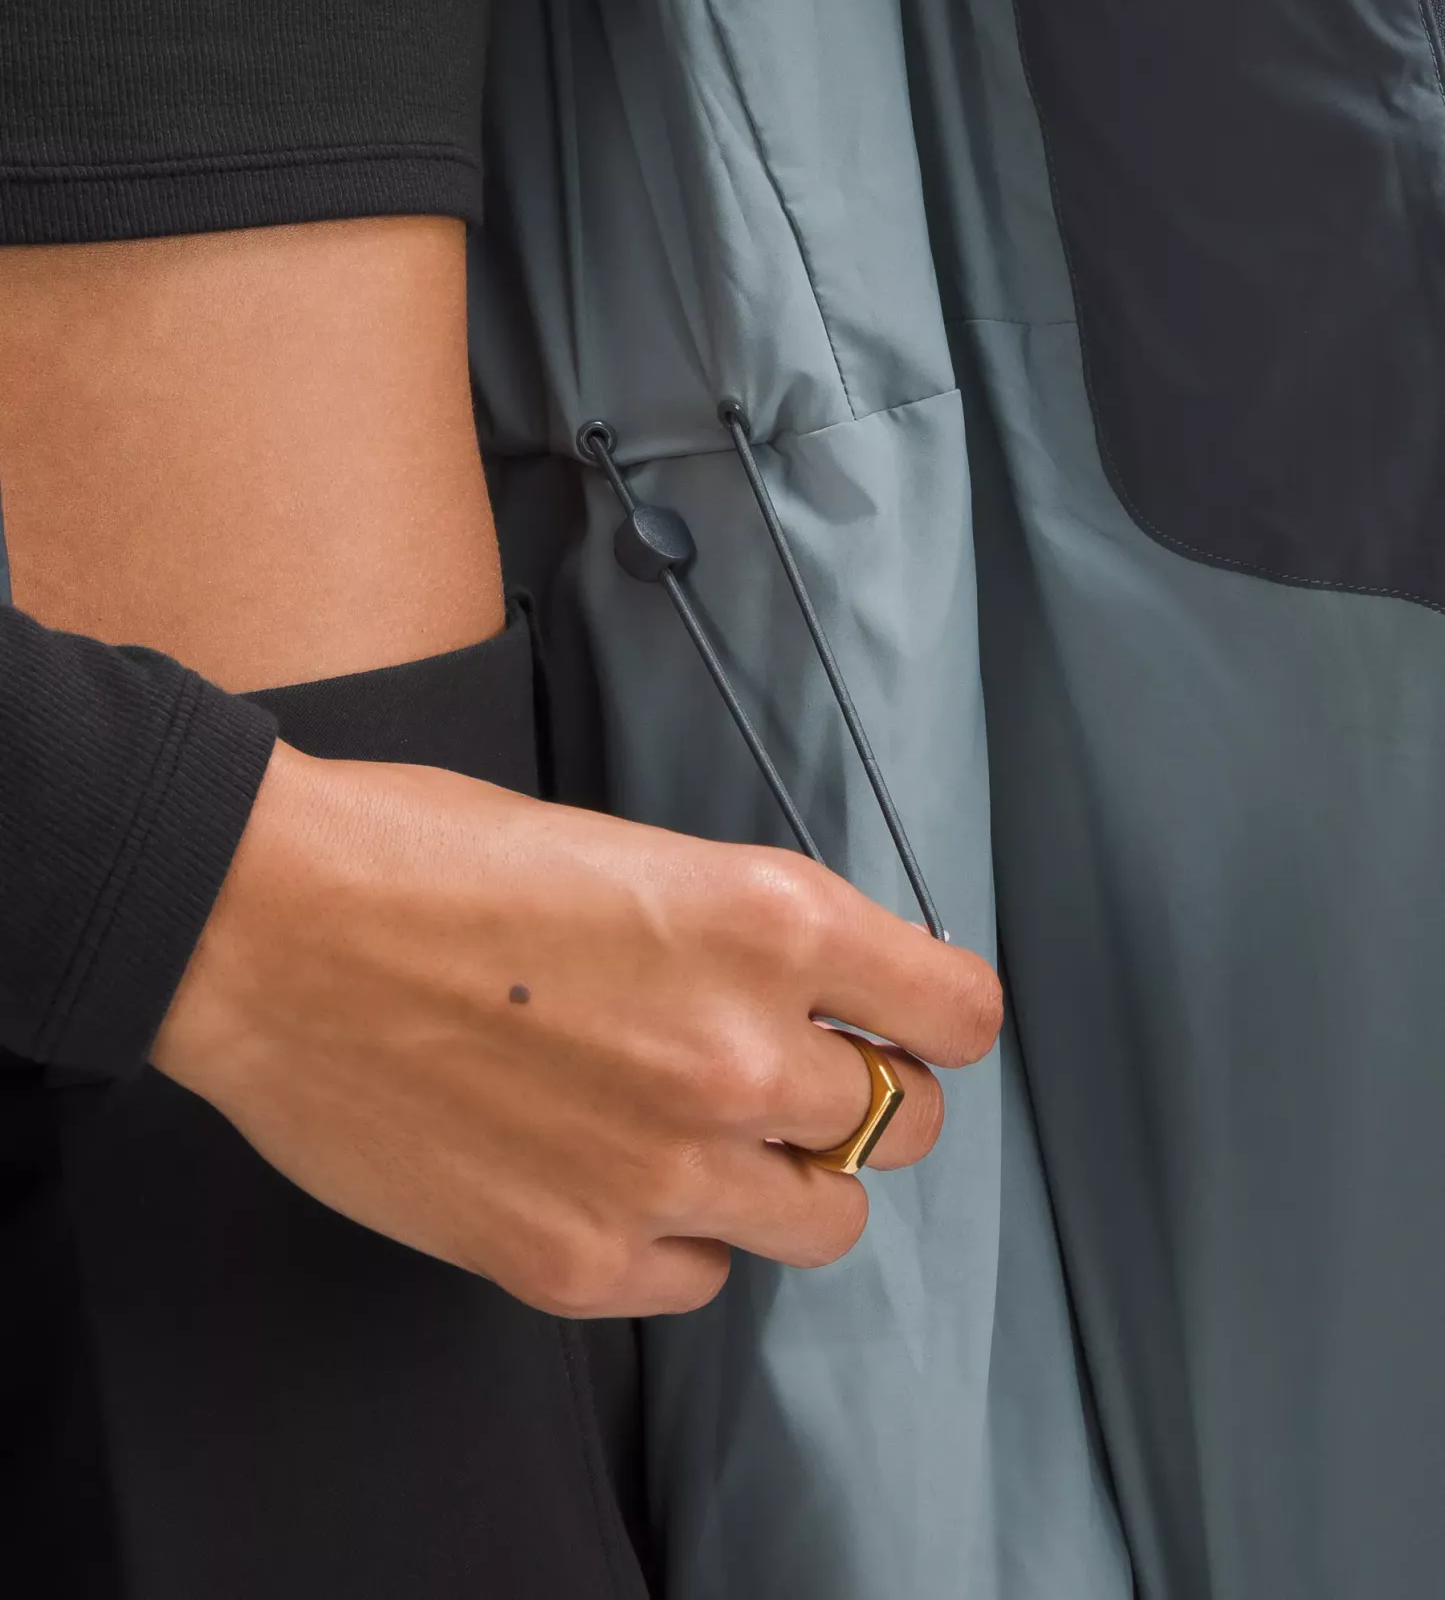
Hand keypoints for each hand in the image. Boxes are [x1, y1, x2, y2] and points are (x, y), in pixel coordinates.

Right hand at [154, 741, 1001, 1316]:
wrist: (268, 927)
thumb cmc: (429, 857)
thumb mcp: (635, 852)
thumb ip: (753, 934)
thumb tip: (828, 994)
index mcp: (768, 922)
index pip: (958, 1012)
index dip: (935, 1015)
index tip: (906, 1021)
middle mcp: (740, 1056)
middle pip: (903, 1123)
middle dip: (862, 1096)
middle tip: (791, 1074)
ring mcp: (664, 1171)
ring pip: (827, 1220)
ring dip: (785, 1178)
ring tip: (703, 1134)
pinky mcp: (577, 1259)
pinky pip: (704, 1274)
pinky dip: (681, 1234)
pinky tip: (615, 1177)